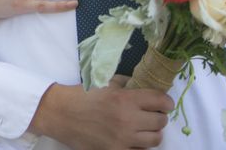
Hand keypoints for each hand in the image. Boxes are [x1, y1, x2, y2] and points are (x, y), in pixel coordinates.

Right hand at [30, 82, 173, 149]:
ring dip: (152, 132)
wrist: (59, 113)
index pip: (160, 101)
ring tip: (144, 128)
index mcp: (125, 98)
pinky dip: (140, 144)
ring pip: (155, 139)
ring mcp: (123, 139)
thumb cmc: (81, 94)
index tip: (164, 103)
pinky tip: (132, 138)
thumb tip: (144, 86)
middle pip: (161, 121)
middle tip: (152, 114)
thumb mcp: (104, 81)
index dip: (166, 101)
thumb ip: (126, 83)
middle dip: (159, 116)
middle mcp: (127, 120)